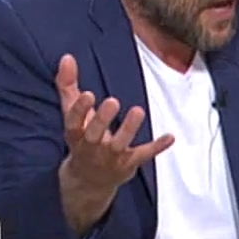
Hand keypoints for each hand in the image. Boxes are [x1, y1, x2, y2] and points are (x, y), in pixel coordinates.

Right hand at [56, 54, 173, 194]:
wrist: (88, 181)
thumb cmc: (81, 139)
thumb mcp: (73, 115)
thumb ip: (68, 85)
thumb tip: (67, 57)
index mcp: (75, 134)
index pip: (73, 122)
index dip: (79, 110)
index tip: (88, 94)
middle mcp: (91, 148)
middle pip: (93, 135)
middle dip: (102, 120)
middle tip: (113, 101)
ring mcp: (110, 158)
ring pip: (118, 145)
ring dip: (128, 129)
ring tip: (138, 110)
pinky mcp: (128, 164)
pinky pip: (143, 155)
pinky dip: (156, 147)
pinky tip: (170, 137)